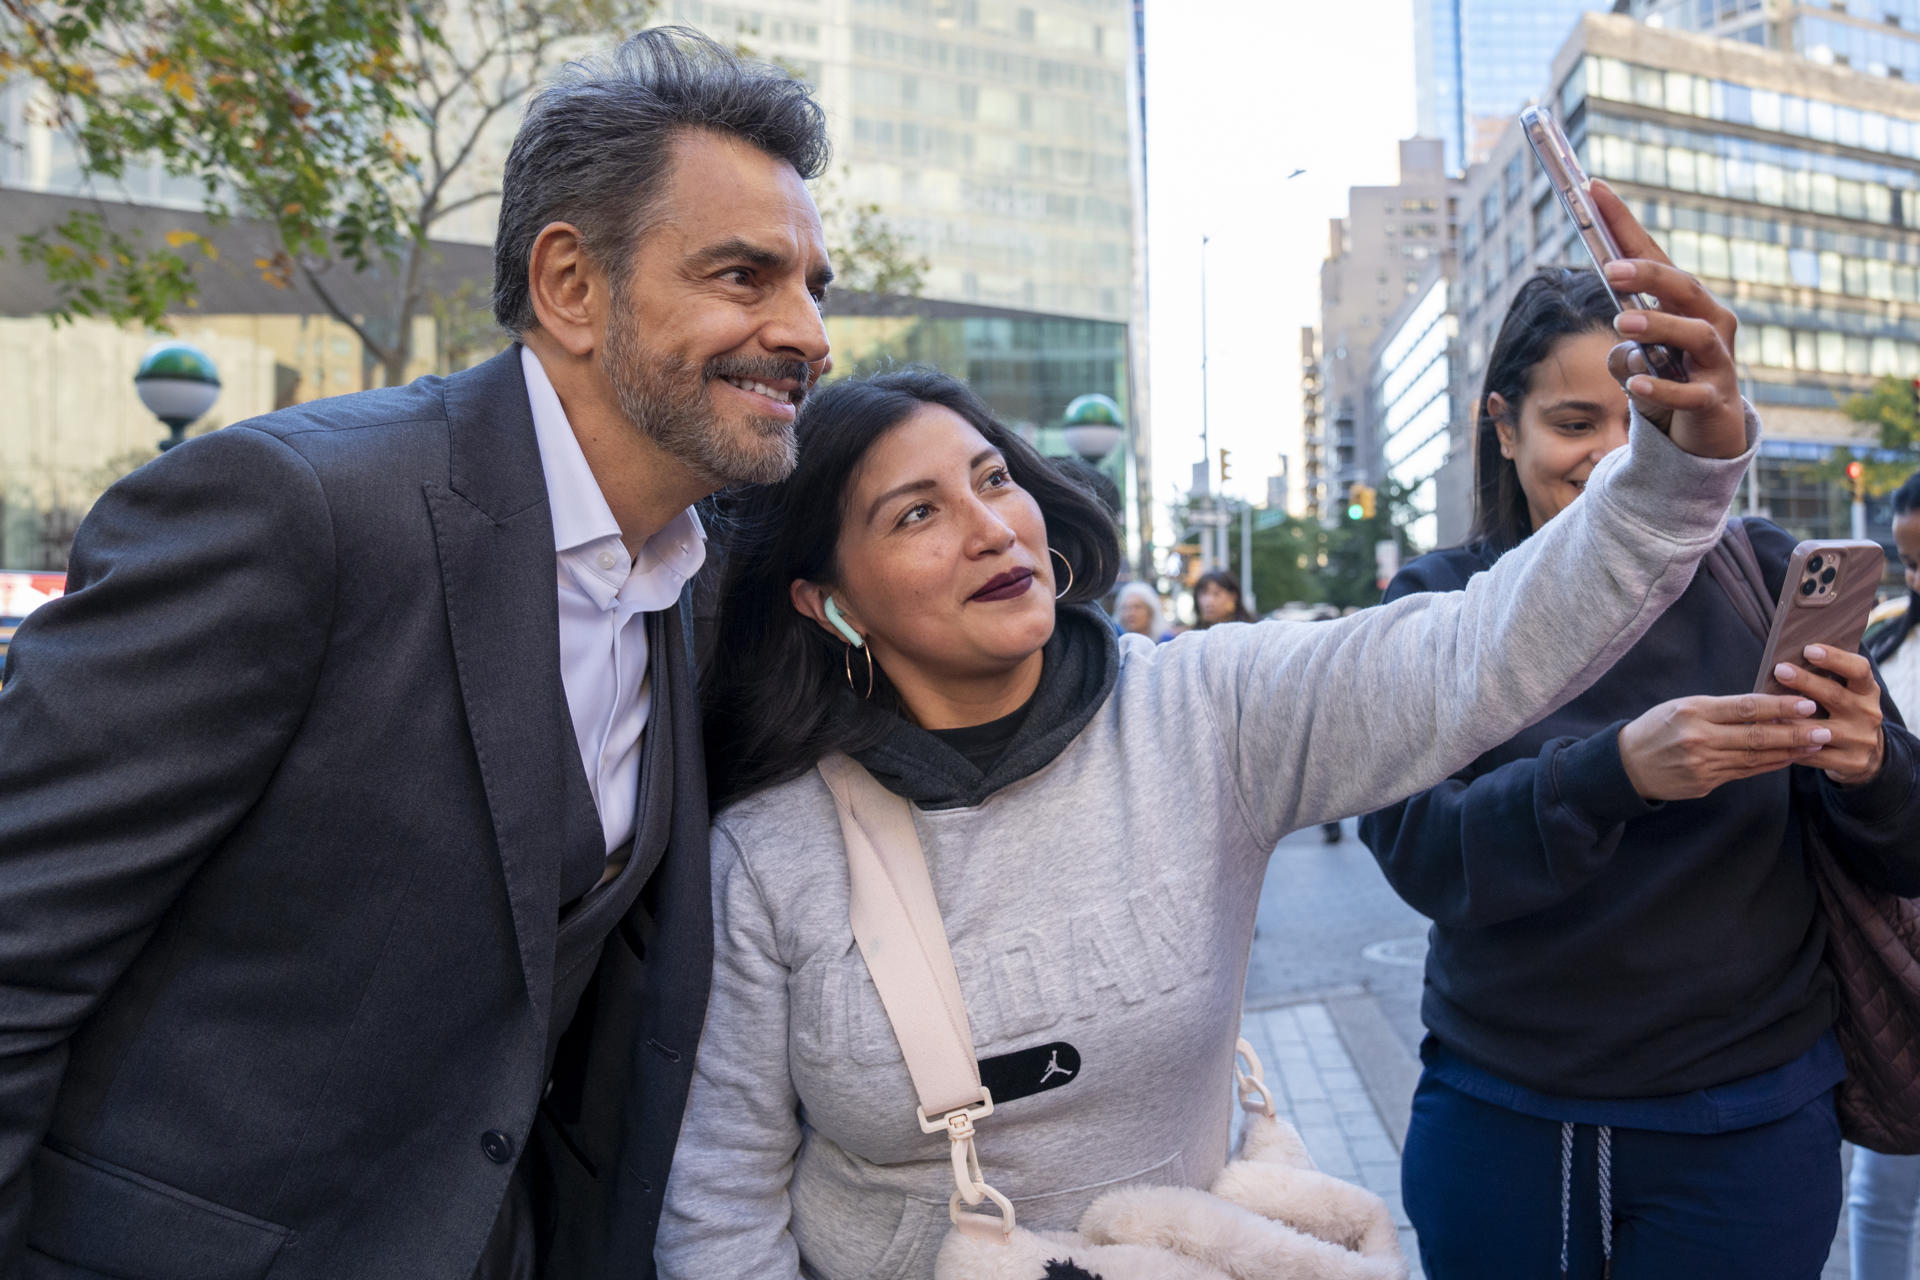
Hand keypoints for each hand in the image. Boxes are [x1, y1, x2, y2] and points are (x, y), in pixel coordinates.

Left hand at [1591, 179, 1746, 459]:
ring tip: (1623, 324)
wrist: (1708, 433)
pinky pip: (1690, 393)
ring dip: (1658, 325)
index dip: (1625, 225)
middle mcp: (1709, 324)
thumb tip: (1621, 351)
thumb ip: (1625, 351)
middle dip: (1650, 275)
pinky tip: (1633, 382)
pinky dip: (1662, 386)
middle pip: (1684, 288)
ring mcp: (1717, 363)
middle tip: (1611, 270)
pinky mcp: (1714, 401)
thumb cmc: (1672, 382)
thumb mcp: (1639, 363)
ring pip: (1696, 335)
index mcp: (1686, 305)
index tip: (1594, 189)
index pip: (1653, 257)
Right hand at [1617, 693, 1826, 801]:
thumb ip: (1720, 708)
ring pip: (1756, 756)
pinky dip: (1770, 764)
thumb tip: (1765, 706)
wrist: (1627, 765)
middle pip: (1756, 735)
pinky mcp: (1706, 783)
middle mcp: (1699, 738)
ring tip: (1816, 744)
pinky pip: (1745, 772)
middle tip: (1824, 729)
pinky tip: (1789, 758)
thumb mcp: (1682, 706)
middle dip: (1794, 732)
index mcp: (1693, 711)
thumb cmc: (1657, 728)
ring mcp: (1703, 764)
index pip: (1745, 707)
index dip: (1779, 706)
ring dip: (1789, 750)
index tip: (1807, 704)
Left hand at [1770, 645, 1885, 785]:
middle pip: (1834, 695)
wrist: (1867, 754)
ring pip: (1819, 729)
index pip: (1859, 670)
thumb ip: (1827, 677)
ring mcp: (1861, 739)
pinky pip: (1813, 754)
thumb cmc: (1843, 712)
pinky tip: (1771, 736)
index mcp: (1867, 691)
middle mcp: (1868, 713)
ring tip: (1766, 709)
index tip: (1809, 649)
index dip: (1835, 658)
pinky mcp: (1851, 762)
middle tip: (1780, 670)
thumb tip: (1788, 656)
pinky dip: (1790, 746)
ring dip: (1791, 719)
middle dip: (1805, 682)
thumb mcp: (1847, 693)